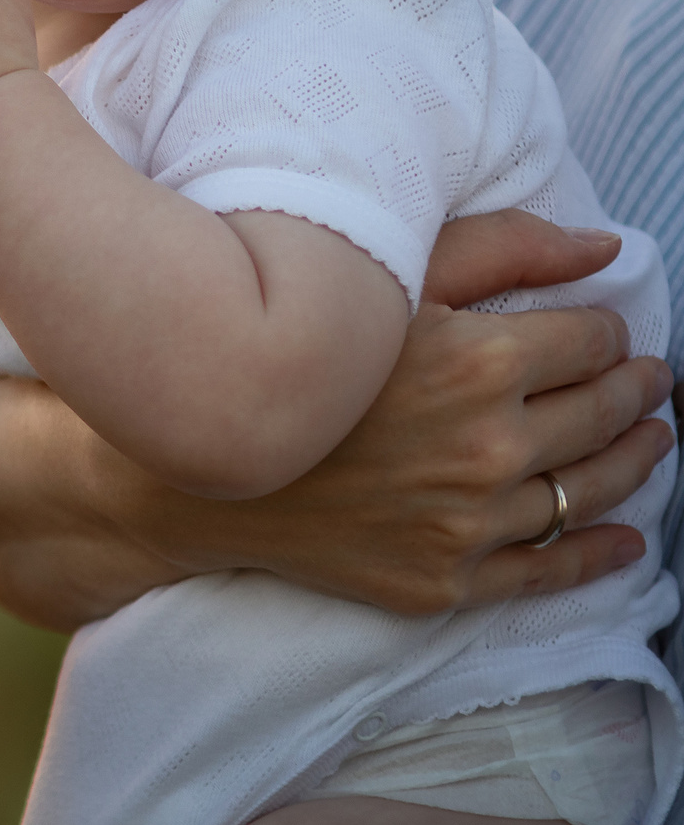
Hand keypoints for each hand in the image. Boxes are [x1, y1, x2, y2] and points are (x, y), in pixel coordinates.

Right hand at [0, 212, 674, 626]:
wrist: (187, 468)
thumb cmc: (278, 354)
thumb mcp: (376, 275)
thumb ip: (498, 246)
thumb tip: (605, 248)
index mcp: (476, 359)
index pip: (591, 341)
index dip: (606, 330)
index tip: (606, 329)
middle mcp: (486, 446)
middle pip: (604, 413)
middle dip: (636, 389)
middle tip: (647, 378)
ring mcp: (469, 522)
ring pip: (591, 491)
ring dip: (635, 460)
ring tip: (649, 438)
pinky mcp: (445, 579)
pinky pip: (551, 570)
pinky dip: (601, 552)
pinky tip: (624, 534)